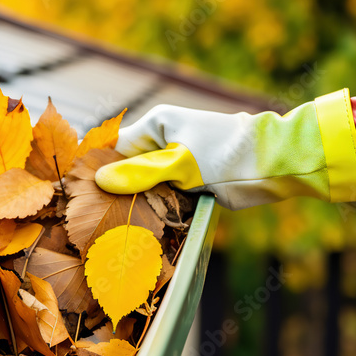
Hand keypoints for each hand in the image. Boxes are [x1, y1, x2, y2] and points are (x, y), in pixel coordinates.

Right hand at [94, 89, 355, 209]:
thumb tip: (100, 180)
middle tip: (93, 220)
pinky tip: (140, 230)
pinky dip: (154, 212)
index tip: (80, 196)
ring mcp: (176, 164)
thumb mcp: (181, 163)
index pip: (113, 148)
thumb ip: (140, 173)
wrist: (275, 164)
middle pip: (126, 169)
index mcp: (156, 125)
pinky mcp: (189, 184)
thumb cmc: (228, 154)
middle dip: (113, 192)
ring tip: (112, 230)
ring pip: (143, 187)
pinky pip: (162, 198)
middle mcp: (162, 142)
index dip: (97, 170)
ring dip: (134, 205)